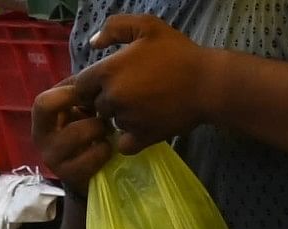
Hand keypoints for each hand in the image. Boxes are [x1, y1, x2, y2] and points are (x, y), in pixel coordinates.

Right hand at [30, 79, 115, 182]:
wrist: (85, 173)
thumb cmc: (81, 132)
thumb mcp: (77, 110)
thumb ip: (81, 94)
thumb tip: (94, 81)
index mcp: (41, 120)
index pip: (44, 102)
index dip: (68, 94)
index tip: (89, 94)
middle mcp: (41, 139)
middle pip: (58, 116)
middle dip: (82, 106)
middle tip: (101, 113)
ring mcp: (54, 160)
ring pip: (79, 132)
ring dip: (99, 128)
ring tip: (107, 131)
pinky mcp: (70, 176)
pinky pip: (93, 156)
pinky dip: (105, 149)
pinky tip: (107, 148)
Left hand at [73, 16, 212, 151]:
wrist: (207, 84)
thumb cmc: (178, 53)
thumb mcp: (147, 27)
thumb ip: (115, 28)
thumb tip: (93, 44)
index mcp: (108, 71)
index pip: (79, 85)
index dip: (90, 84)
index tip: (105, 81)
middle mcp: (112, 98)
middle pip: (95, 105)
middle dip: (106, 100)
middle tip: (127, 91)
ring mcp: (126, 120)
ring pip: (111, 123)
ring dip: (119, 117)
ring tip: (141, 106)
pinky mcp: (142, 137)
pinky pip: (124, 144)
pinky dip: (129, 138)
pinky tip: (140, 127)